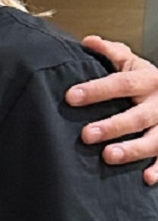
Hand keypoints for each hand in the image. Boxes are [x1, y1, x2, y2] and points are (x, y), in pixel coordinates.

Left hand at [67, 38, 157, 184]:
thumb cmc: (150, 84)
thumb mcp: (135, 65)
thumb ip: (113, 55)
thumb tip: (88, 42)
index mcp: (149, 80)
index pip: (122, 83)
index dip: (97, 90)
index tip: (71, 96)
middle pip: (137, 115)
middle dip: (113, 125)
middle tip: (86, 134)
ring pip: (154, 139)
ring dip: (132, 149)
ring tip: (108, 156)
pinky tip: (145, 178)